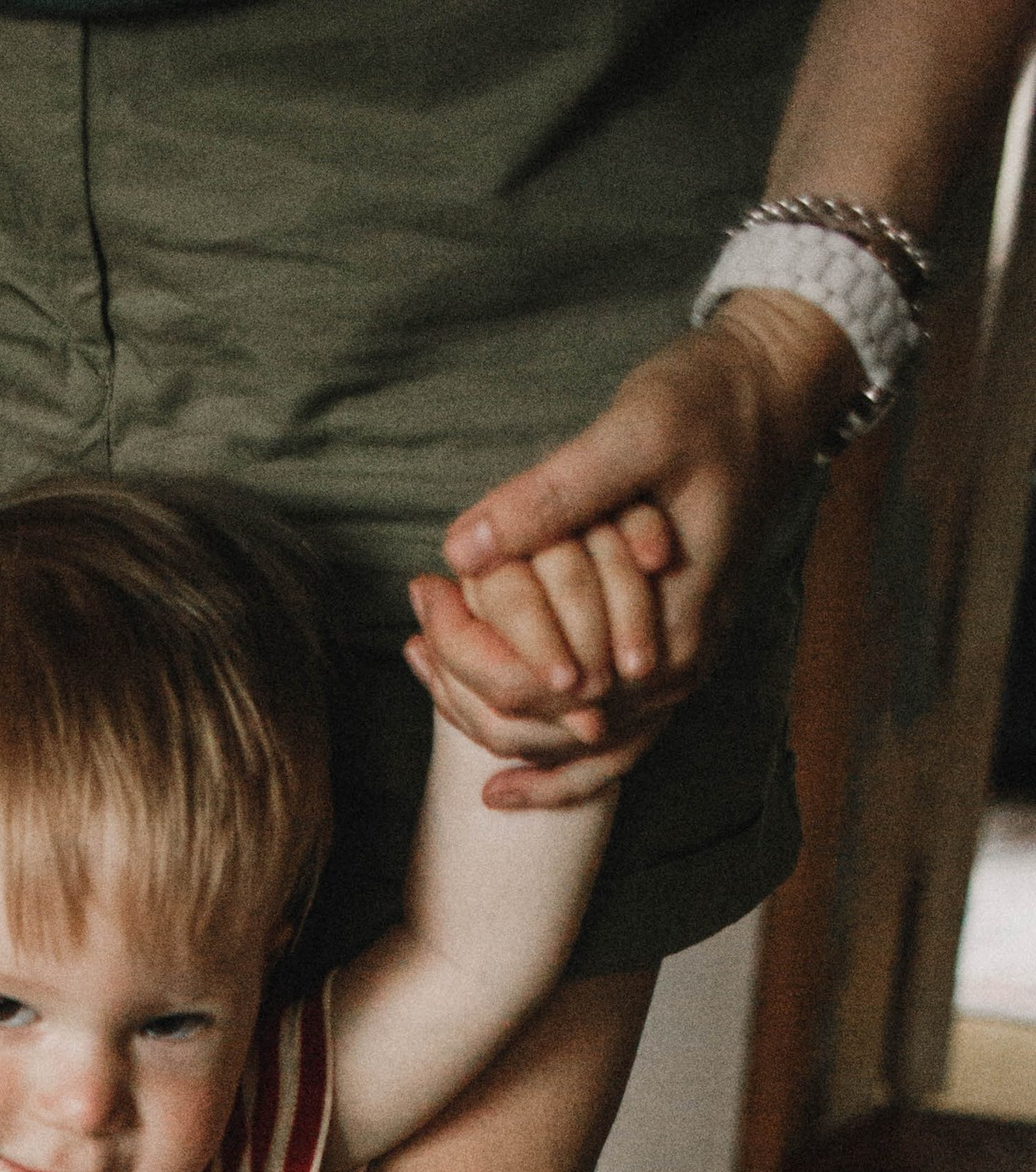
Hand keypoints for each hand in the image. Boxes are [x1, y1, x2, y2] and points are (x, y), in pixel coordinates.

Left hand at [410, 291, 859, 804]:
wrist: (771, 396)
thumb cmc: (708, 404)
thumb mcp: (633, 433)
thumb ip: (554, 495)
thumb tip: (463, 549)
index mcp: (671, 624)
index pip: (547, 685)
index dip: (470, 654)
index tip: (420, 596)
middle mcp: (678, 669)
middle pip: (551, 727)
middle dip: (470, 690)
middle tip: (411, 633)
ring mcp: (675, 674)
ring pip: (569, 746)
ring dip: (494, 719)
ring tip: (424, 664)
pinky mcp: (664, 661)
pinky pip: (599, 739)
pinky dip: (543, 753)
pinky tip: (492, 764)